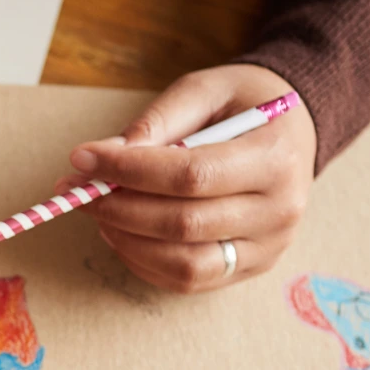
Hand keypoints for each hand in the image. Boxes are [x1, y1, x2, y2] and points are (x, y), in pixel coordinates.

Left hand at [56, 64, 316, 292]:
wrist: (293, 131)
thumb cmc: (245, 105)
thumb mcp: (207, 89)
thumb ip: (159, 120)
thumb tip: (106, 155)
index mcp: (276, 158)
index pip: (191, 175)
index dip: (129, 171)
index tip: (83, 158)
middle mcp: (280, 210)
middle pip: (183, 224)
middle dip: (118, 207)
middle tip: (77, 188)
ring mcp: (268, 247)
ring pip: (184, 264)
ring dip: (127, 241)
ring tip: (99, 211)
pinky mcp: (250, 267)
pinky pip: (188, 281)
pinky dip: (144, 262)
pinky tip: (122, 233)